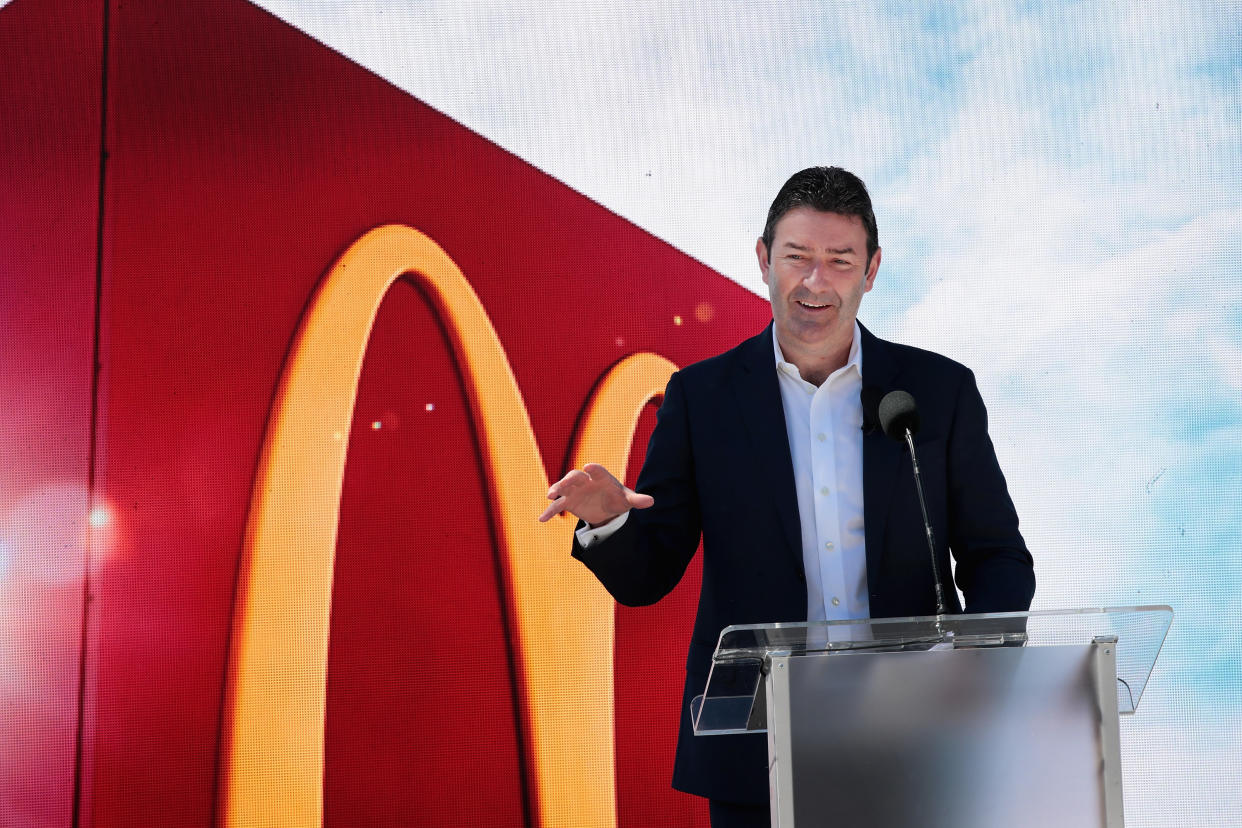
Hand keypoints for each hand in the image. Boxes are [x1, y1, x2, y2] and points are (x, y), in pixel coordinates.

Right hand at [537, 463, 654, 524]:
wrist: (607, 508)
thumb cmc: (618, 499)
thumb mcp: (628, 500)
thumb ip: (637, 500)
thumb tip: (651, 501)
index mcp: (601, 477)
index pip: (597, 471)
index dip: (593, 469)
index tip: (588, 467)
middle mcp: (586, 481)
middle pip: (575, 477)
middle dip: (569, 480)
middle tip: (563, 485)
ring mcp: (575, 491)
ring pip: (563, 488)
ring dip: (556, 489)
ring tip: (550, 495)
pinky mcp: (569, 502)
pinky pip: (557, 506)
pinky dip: (550, 511)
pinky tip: (542, 519)